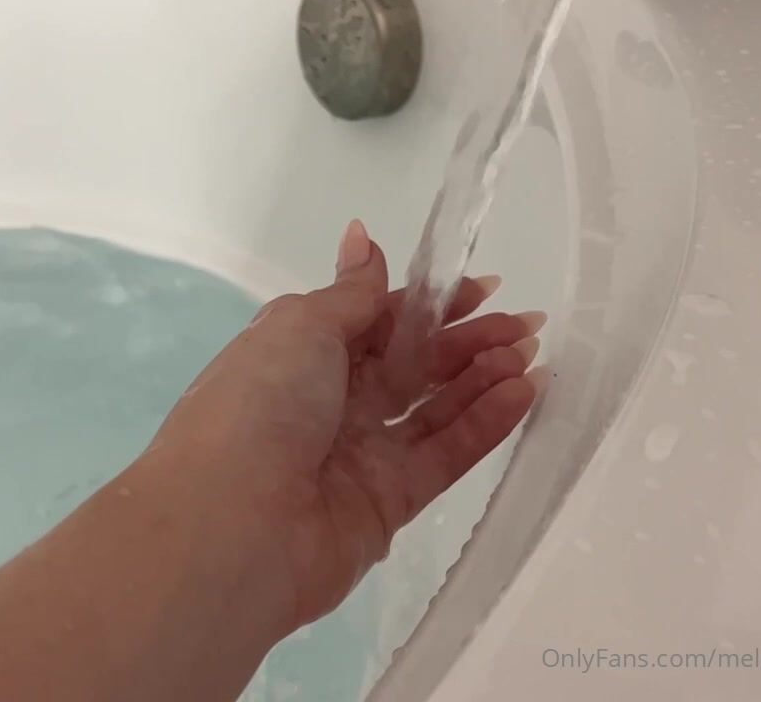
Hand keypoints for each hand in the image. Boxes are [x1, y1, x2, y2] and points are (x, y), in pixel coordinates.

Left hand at [138, 220, 543, 628]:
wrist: (231, 525)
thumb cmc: (259, 405)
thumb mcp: (301, 327)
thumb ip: (350, 293)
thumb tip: (360, 235)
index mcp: (301, 353)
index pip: (379, 321)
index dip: (430, 304)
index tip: (484, 288)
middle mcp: (331, 401)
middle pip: (412, 364)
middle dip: (468, 341)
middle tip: (525, 323)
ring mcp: (361, 454)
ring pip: (434, 409)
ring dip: (483, 379)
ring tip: (530, 354)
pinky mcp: (389, 503)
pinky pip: (444, 455)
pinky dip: (483, 425)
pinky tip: (522, 394)